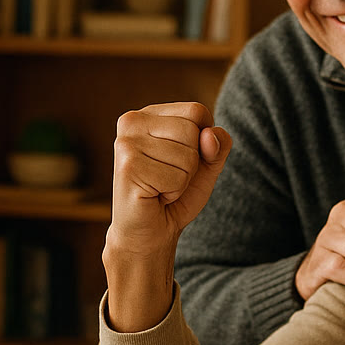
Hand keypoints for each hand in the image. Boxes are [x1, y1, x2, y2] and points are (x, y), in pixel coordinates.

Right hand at [104, 102, 230, 331]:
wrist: (149, 233)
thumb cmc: (174, 196)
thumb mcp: (205, 165)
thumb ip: (217, 144)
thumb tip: (209, 135)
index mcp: (149, 114)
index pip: (197, 111)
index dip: (203, 141)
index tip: (180, 160)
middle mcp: (132, 121)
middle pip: (193, 131)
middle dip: (192, 163)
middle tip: (168, 178)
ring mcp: (126, 143)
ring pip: (187, 155)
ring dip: (182, 180)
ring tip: (160, 187)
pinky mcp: (128, 167)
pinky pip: (177, 177)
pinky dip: (173, 192)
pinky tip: (154, 196)